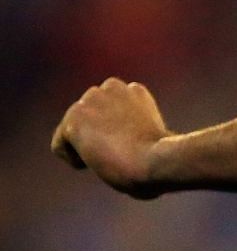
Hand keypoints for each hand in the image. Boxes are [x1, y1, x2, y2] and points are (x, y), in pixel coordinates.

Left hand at [51, 78, 171, 198]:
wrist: (158, 161)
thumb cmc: (163, 160)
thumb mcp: (156, 139)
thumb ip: (139, 133)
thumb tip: (131, 147)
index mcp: (134, 91)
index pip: (108, 107)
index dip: (116, 131)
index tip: (127, 147)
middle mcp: (111, 87)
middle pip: (87, 114)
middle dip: (95, 133)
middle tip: (114, 154)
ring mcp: (90, 101)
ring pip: (72, 128)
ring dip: (83, 145)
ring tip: (105, 158)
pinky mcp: (74, 120)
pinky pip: (59, 145)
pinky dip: (72, 159)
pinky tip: (93, 163)